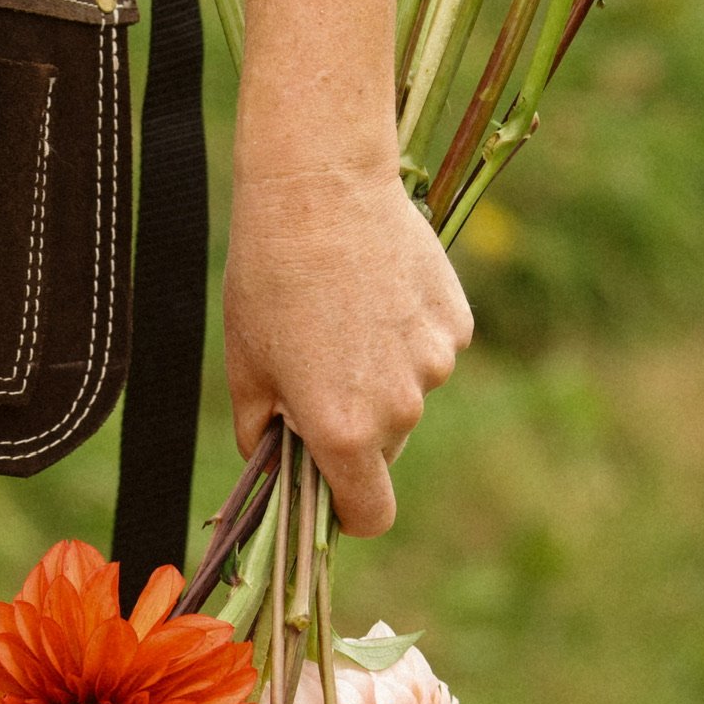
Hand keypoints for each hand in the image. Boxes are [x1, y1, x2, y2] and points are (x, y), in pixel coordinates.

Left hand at [223, 158, 473, 535]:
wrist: (319, 189)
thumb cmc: (267, 279)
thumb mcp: (246, 363)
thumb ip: (260, 429)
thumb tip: (270, 455)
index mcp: (342, 432)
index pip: (369, 513)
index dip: (348, 511)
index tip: (330, 489)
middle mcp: (399, 409)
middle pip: (385, 448)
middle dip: (356, 427)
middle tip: (318, 367)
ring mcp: (435, 364)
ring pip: (409, 393)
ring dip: (382, 374)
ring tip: (342, 314)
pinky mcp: (457, 321)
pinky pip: (432, 348)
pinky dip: (408, 333)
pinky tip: (375, 289)